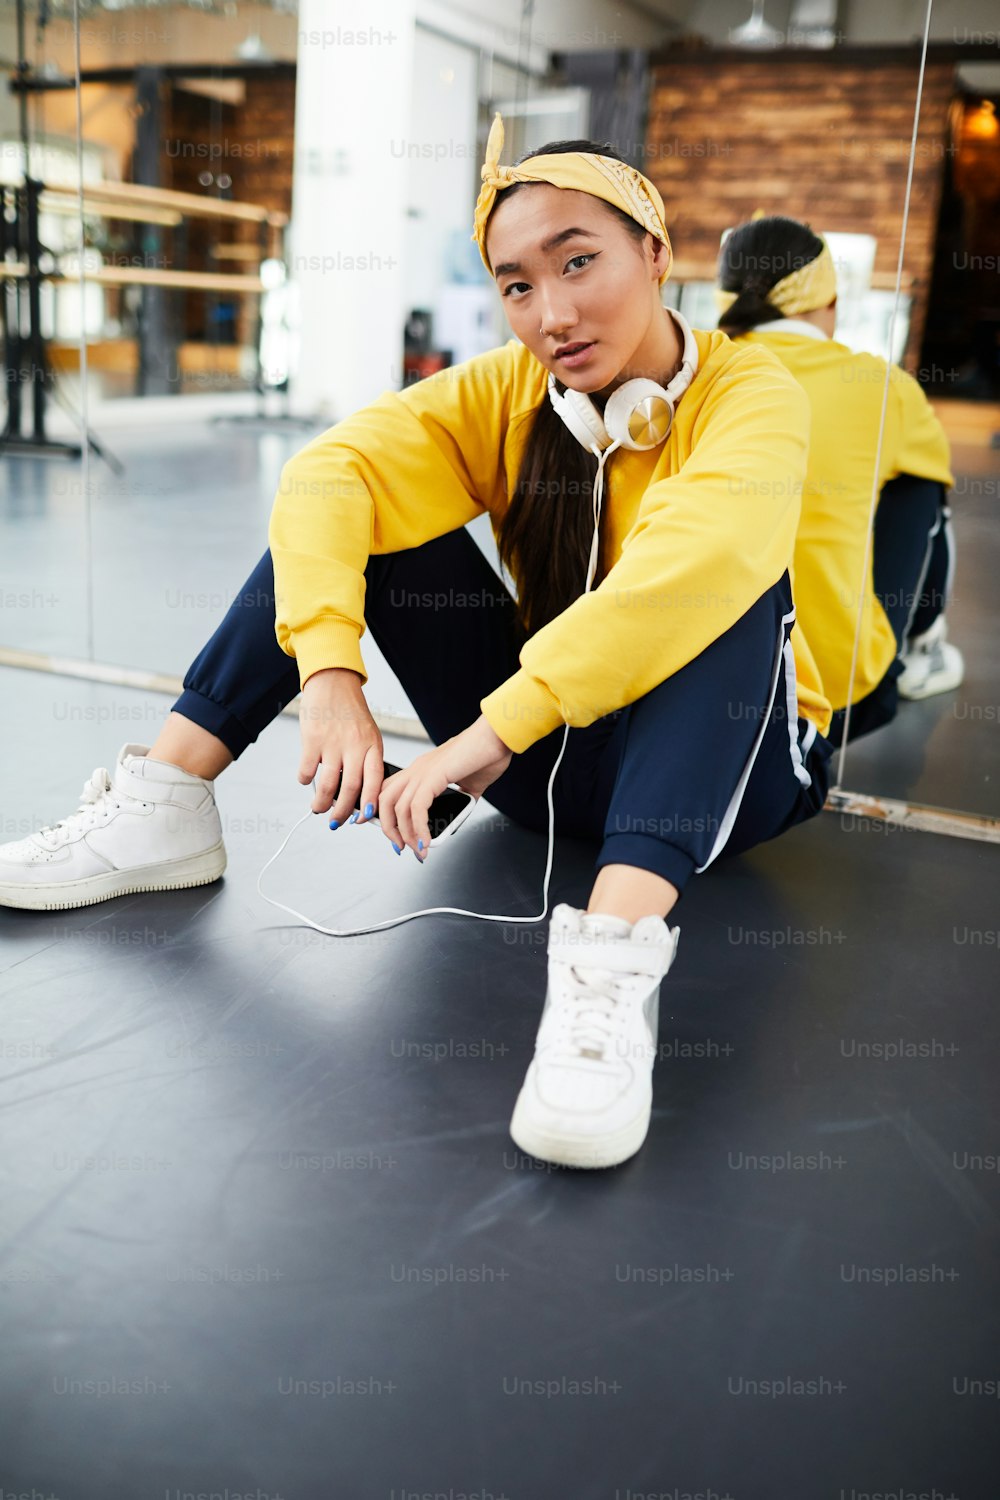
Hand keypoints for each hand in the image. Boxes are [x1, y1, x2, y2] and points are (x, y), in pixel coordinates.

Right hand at [298, 667, 383, 819]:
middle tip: (336, 821)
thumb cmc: (350, 711)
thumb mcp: (368, 733)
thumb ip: (365, 760)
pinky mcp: (312, 740)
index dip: (370, 804)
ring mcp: (333, 744)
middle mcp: (355, 746)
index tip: (364, 819)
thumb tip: (358, 794)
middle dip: (343, 813)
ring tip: (318, 809)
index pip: (375, 781)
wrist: (332, 682)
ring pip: (327, 786)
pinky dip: (305, 781)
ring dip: (321, 803)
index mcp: (373, 745)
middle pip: (351, 790)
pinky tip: (306, 781)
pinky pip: (308, 771)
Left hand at [364, 716, 512, 861]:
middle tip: (402, 847)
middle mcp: (417, 768)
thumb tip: (457, 817)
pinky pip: (417, 808)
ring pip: (397, 807)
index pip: (389, 791)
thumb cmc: (487, 754)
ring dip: (406, 834)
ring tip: (419, 850)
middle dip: (389, 829)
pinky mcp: (433, 776)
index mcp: (422, 769)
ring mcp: (423, 771)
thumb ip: (460, 799)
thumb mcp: (470, 784)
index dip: (385, 814)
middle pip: (385, 800)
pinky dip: (419, 828)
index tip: (394, 835)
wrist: (498, 738)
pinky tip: (426, 841)